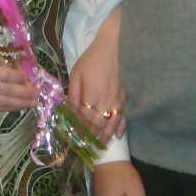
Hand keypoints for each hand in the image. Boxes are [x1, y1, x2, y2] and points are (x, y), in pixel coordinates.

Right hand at [0, 55, 37, 112]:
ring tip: (34, 102)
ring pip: (4, 103)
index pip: (3, 74)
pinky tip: (21, 107)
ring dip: (21, 103)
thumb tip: (17, 72)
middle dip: (24, 93)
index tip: (28, 76)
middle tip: (37, 92)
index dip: (17, 76)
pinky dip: (11, 108)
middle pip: (7, 91)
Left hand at [67, 6, 126, 143]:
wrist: (116, 46)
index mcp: (90, 95)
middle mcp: (105, 101)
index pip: (83, 119)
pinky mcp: (126, 97)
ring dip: (105, 137)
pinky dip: (121, 127)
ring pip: (111, 124)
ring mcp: (117, 101)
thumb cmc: (93, 58)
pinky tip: (118, 136)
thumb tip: (69, 110)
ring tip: (100, 147)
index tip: (73, 140)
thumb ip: (73, 93)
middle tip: (85, 150)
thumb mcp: (77, 73)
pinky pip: (124, 116)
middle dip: (90, 138)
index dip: (78, 131)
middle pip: (97, 125)